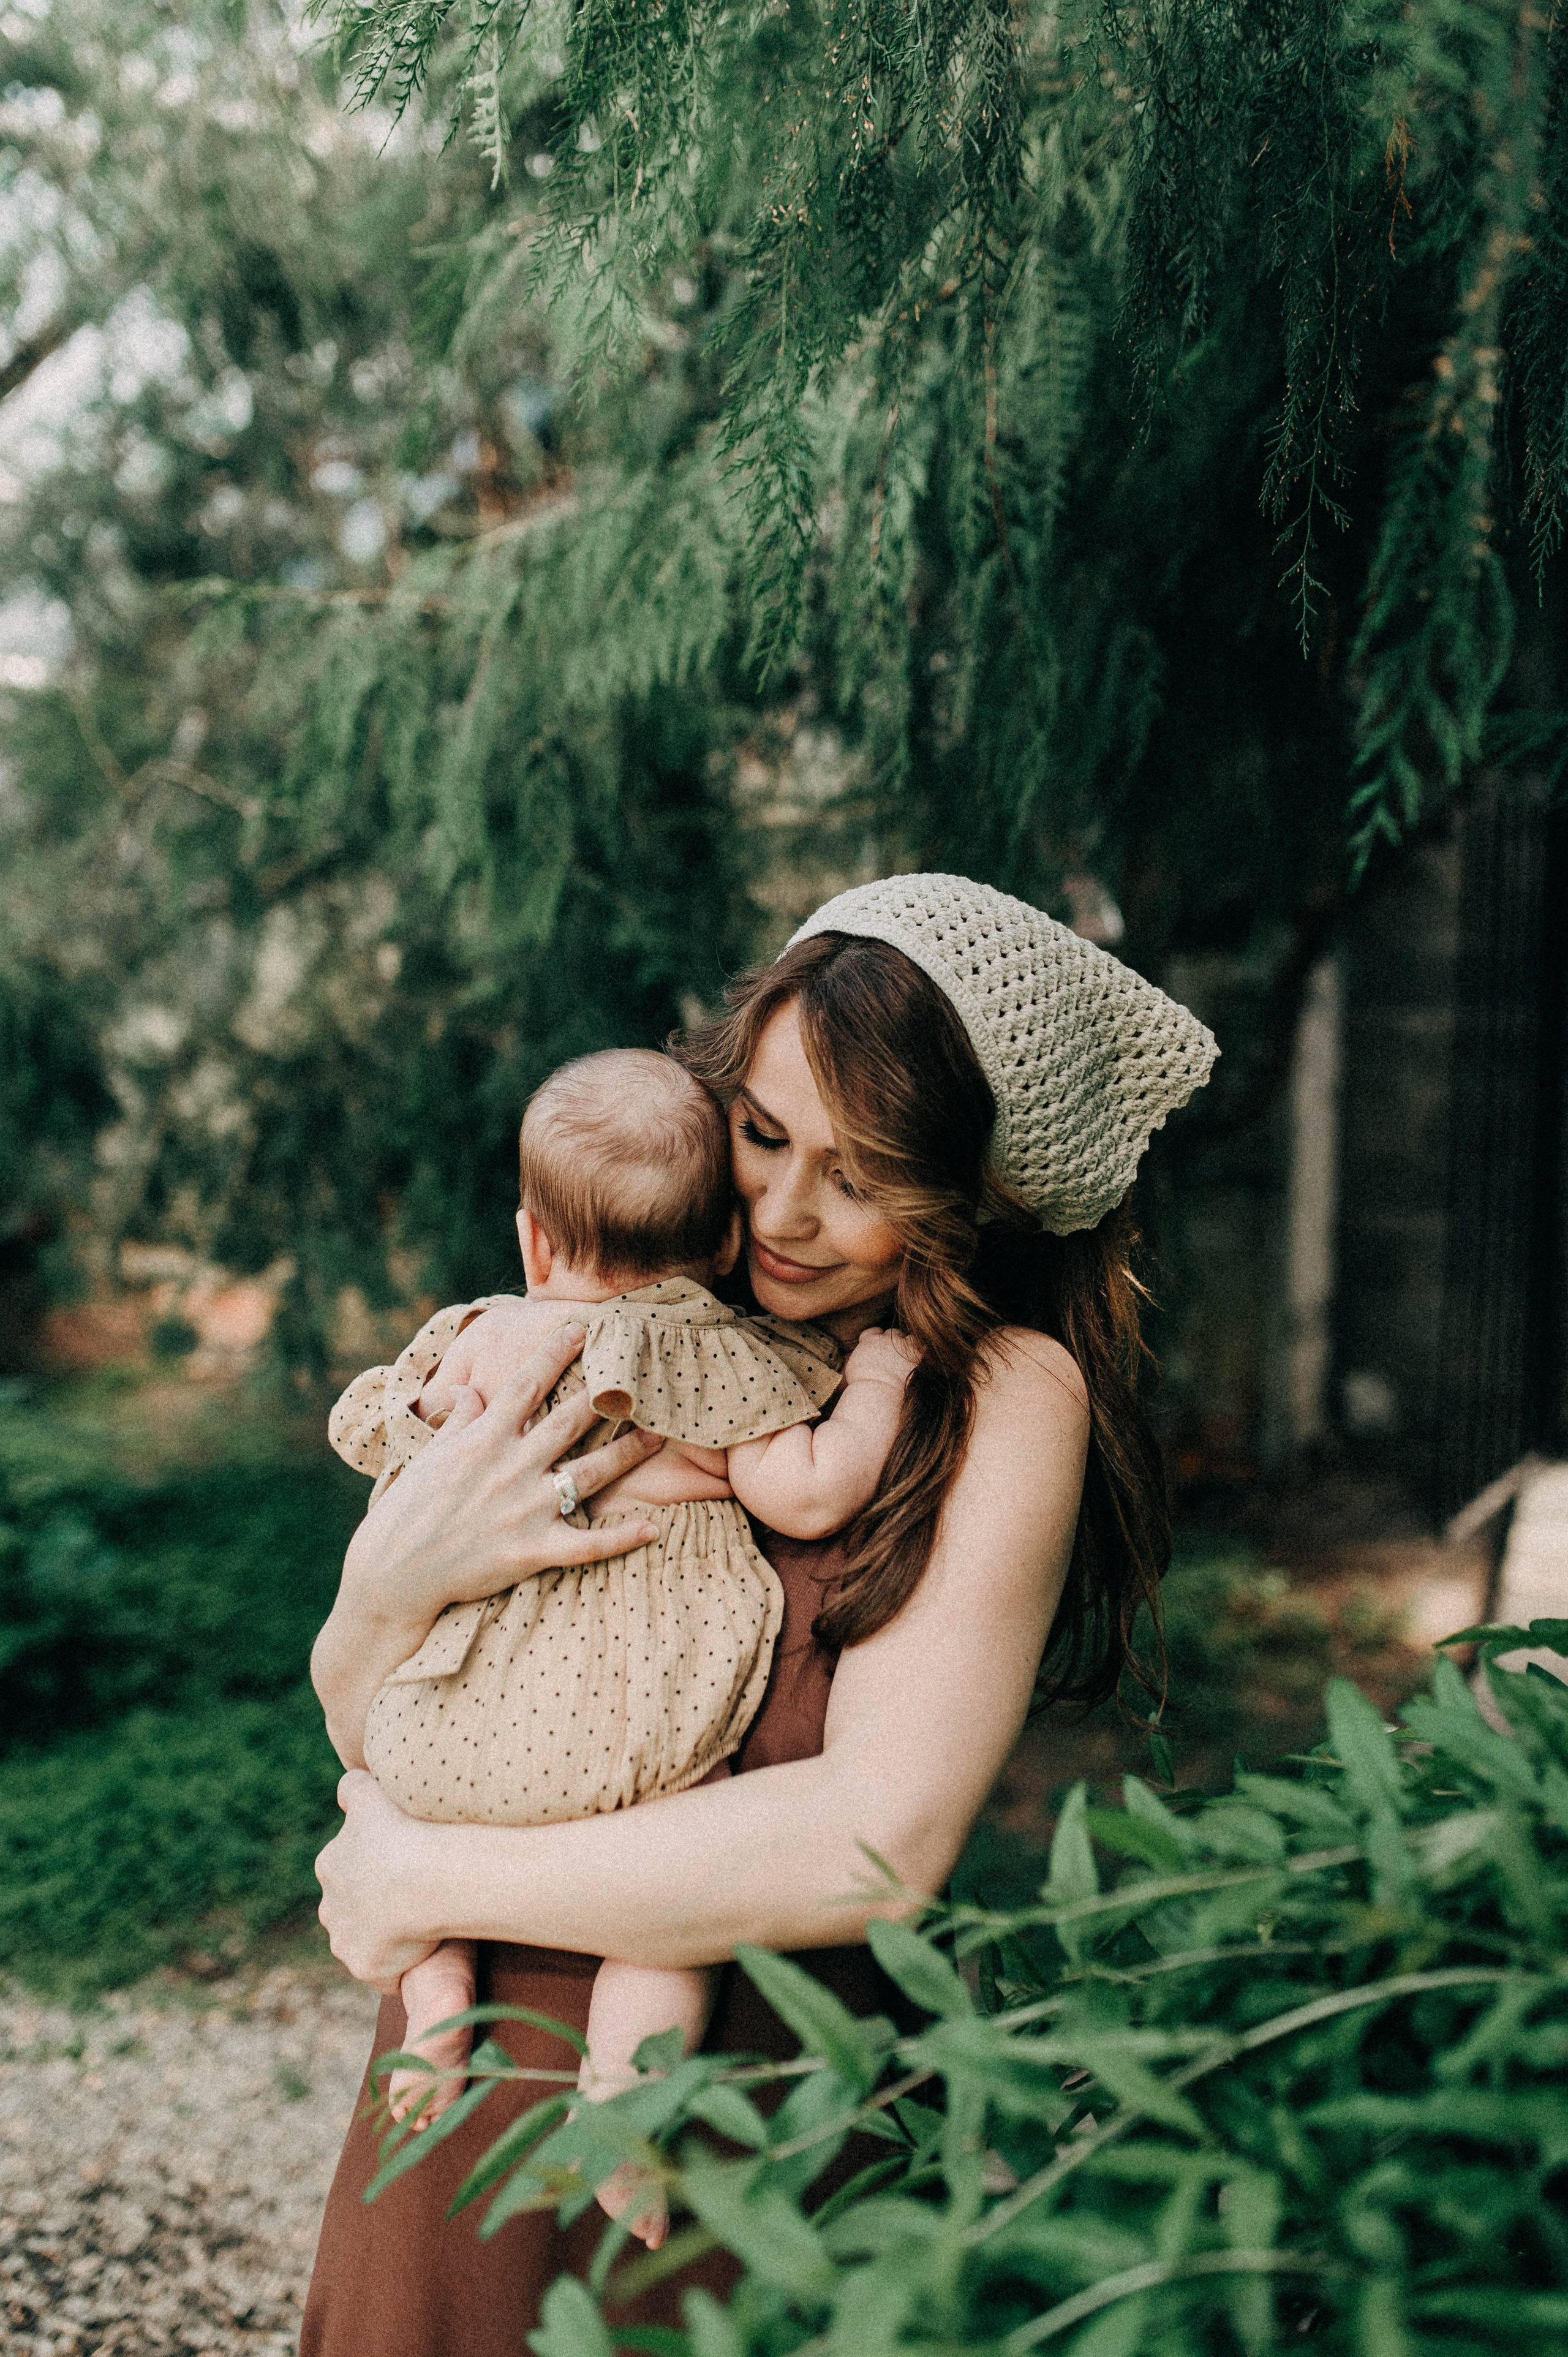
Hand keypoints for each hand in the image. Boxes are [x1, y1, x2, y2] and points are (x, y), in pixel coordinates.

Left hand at [315, 1770, 444, 1993]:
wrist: (423, 1876)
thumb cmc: (403, 1829)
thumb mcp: (371, 1793)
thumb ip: (353, 1788)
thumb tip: (347, 1790)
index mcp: (331, 1864)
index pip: (348, 1869)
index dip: (376, 1868)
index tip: (403, 1864)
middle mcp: (329, 1906)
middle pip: (351, 1908)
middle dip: (375, 1905)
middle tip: (414, 1895)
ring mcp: (345, 1940)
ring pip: (364, 1940)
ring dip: (386, 1936)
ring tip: (422, 1925)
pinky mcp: (365, 1966)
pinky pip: (384, 1971)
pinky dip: (401, 1965)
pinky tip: (425, 1949)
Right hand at [346, 1322, 663, 1621]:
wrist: (393, 1574)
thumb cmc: (406, 1513)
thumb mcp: (429, 1456)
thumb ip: (458, 1421)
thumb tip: (471, 1391)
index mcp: (483, 1440)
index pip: (525, 1385)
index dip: (554, 1353)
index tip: (581, 1329)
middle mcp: (509, 1468)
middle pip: (569, 1422)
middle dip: (606, 1397)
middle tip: (639, 1376)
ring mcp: (524, 1510)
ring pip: (589, 1474)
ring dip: (627, 1454)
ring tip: (658, 1436)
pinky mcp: (532, 1551)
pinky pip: (586, 1544)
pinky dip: (621, 1538)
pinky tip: (653, 1528)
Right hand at [842, 1326, 918, 1389]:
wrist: (878, 1392)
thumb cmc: (862, 1387)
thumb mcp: (853, 1369)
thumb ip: (858, 1359)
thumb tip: (860, 1360)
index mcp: (869, 1341)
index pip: (874, 1332)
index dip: (877, 1338)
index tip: (878, 1347)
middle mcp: (886, 1340)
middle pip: (893, 1333)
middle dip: (894, 1342)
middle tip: (895, 1356)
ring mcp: (902, 1345)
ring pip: (910, 1339)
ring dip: (909, 1346)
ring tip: (909, 1359)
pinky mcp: (916, 1354)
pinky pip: (923, 1348)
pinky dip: (921, 1354)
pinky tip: (919, 1363)